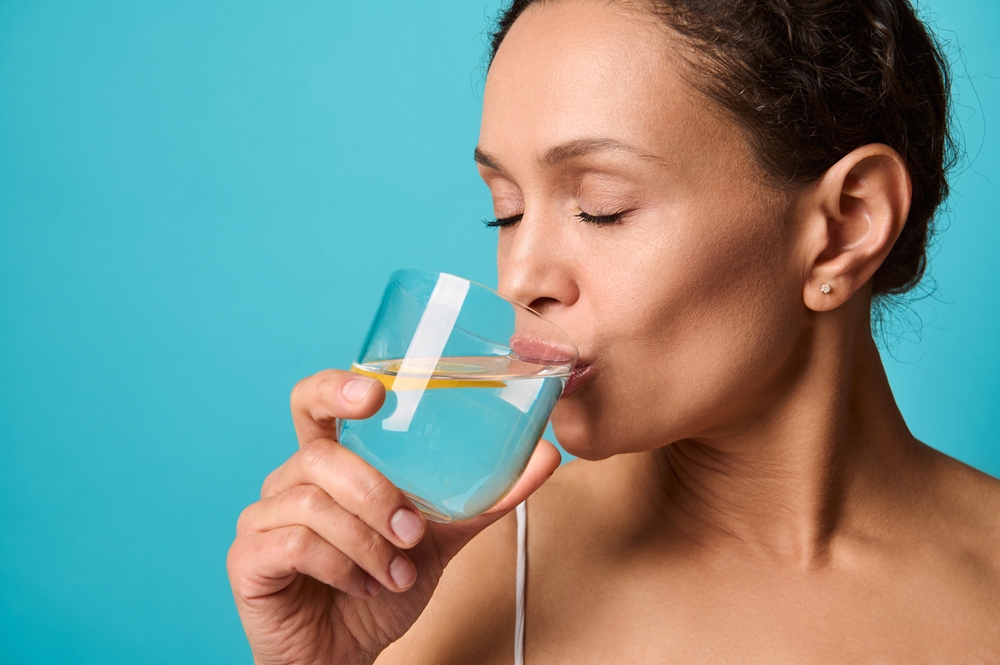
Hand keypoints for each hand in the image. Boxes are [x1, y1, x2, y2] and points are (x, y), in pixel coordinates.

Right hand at [227, 369, 560, 664]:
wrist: (347, 653)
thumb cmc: (384, 584)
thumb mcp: (440, 537)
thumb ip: (484, 499)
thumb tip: (545, 456)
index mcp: (332, 462)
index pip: (315, 402)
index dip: (335, 387)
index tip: (374, 395)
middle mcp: (291, 480)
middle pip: (322, 455)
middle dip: (375, 492)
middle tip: (413, 531)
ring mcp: (264, 517)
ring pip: (312, 501)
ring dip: (366, 540)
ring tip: (397, 572)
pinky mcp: (249, 558)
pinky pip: (294, 543)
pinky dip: (340, 565)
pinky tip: (363, 586)